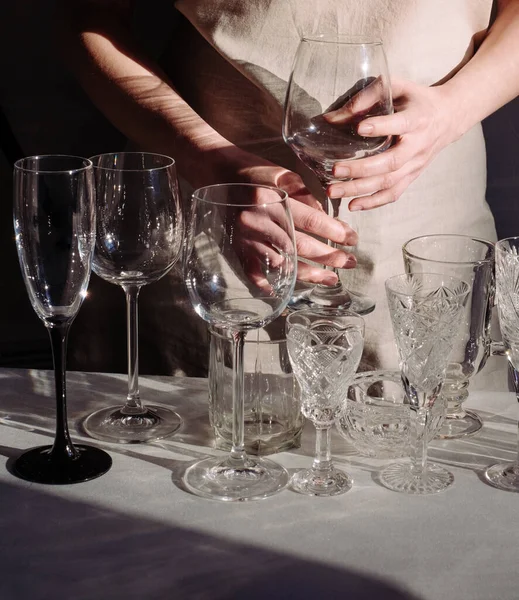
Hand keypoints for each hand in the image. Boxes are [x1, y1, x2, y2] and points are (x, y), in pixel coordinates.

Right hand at [234, 162, 358, 284]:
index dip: (336, 233)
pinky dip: (264, 283)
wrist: (217, 172)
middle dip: (329, 257)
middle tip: (350, 263)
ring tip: (330, 279)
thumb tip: (327, 221)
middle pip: (301, 246)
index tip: (353, 240)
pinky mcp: (237, 246)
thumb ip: (307, 198)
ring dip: (309, 274)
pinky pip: (251, 270)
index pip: (312, 221)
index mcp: (274, 199)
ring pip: (283, 263)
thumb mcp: (284, 176)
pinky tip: (282, 291)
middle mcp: (260, 221)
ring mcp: (247, 237)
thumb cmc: (255, 172)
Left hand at [325, 79, 457, 210]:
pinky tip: (353, 205)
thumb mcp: (398, 87)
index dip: (381, 127)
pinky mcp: (412, 177)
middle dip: (361, 169)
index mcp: (417, 119)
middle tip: (335, 170)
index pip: (400, 124)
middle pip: (391, 162)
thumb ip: (368, 96)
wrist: (448, 117)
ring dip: (359, 189)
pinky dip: (373, 202)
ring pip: (389, 182)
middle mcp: (417, 145)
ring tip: (334, 191)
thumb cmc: (416, 100)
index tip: (360, 127)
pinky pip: (393, 194)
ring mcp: (415, 165)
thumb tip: (333, 117)